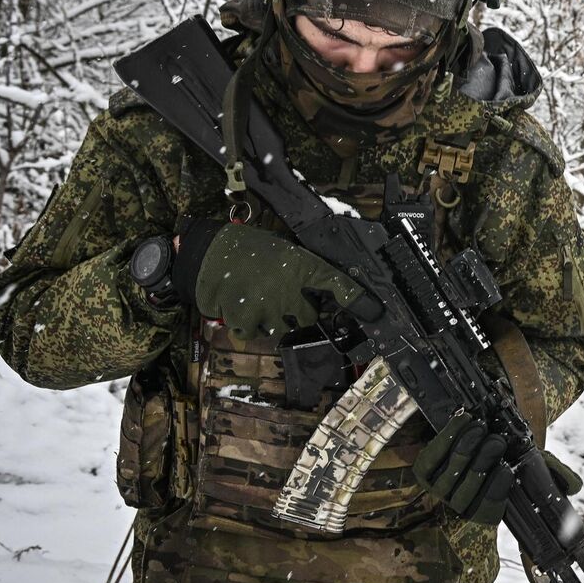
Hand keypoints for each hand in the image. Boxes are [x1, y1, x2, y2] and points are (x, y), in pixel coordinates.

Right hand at [182, 222, 369, 340]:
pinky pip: (255, 333)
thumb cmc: (248, 249)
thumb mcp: (285, 252)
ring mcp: (269, 308)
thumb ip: (303, 272)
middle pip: (308, 317)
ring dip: (272, 319)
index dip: (358, 300)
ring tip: (257, 297)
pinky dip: (248, 324)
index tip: (374, 312)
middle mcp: (290, 290)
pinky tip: (242, 305)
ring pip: (282, 328)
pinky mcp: (247, 321)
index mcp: (302, 266)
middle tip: (281, 296)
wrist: (209, 253)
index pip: (338, 284)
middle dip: (298, 311)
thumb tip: (320, 290)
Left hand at [413, 412, 581, 525]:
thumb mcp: (531, 462)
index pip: (488, 511)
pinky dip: (447, 436)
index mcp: (486, 509)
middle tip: (496, 441)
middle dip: (482, 463)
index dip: (495, 491)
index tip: (507, 470)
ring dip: (465, 448)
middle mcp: (461, 503)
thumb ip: (553, 473)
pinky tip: (462, 420)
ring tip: (480, 428)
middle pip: (466, 491)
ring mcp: (440, 488)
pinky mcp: (424, 470)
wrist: (474, 433)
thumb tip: (574, 486)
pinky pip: (432, 456)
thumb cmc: (506, 452)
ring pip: (449, 473)